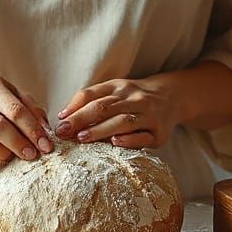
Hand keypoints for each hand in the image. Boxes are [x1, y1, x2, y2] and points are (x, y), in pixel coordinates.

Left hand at [55, 78, 177, 148]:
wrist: (172, 97)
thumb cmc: (133, 98)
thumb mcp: (114, 90)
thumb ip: (89, 99)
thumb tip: (63, 115)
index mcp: (119, 87)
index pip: (93, 95)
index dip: (75, 107)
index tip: (60, 122)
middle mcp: (133, 99)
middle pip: (104, 108)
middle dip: (82, 119)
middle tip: (65, 132)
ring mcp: (148, 115)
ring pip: (122, 121)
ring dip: (101, 130)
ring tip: (82, 138)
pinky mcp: (159, 133)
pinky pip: (143, 137)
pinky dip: (128, 140)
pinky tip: (114, 143)